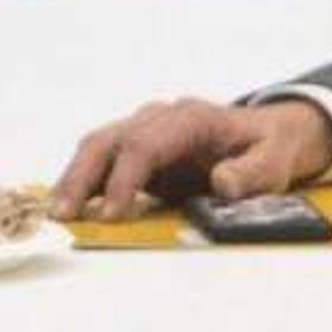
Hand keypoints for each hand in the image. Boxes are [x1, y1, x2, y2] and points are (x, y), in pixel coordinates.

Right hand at [54, 95, 331, 218]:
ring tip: (56, 214)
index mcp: (191, 118)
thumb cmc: (269, 148)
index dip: (125, 178)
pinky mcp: (136, 149)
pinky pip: (103, 161)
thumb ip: (253, 173)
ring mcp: (144, 130)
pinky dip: (83, 182)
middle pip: (109, 141)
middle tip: (64, 214)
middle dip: (82, 177)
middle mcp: (159, 118)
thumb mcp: (275, 161)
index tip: (113, 211)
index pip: (146, 144)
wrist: (267, 135)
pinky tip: (70, 206)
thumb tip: (222, 183)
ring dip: (74, 180)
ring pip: (97, 148)